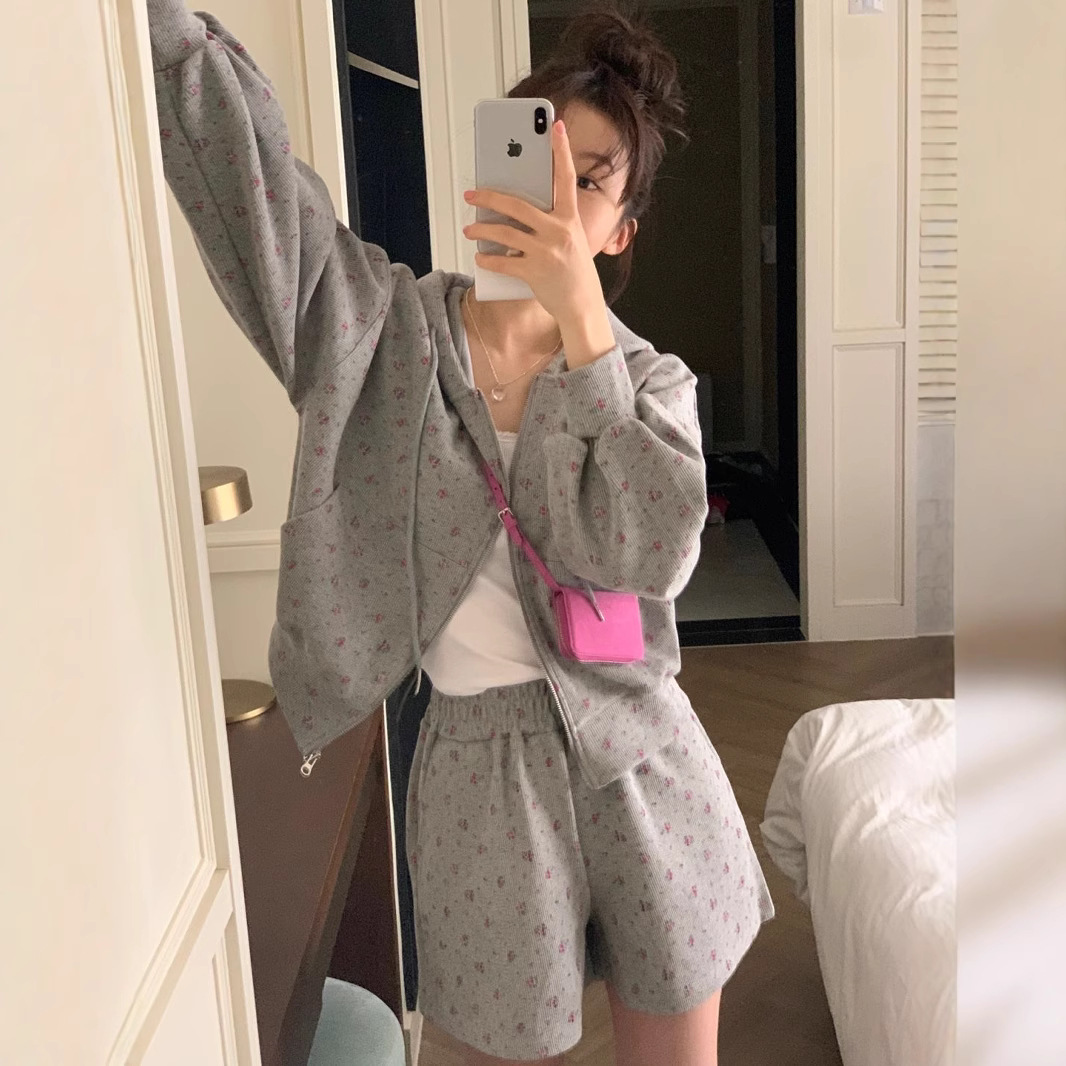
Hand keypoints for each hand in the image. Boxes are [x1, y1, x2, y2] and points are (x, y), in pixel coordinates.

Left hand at [462, 120, 614, 366]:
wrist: (583, 307)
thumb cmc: (575, 273)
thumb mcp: (571, 242)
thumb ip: (552, 224)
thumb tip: (517, 214)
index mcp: (570, 219)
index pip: (566, 178)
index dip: (561, 151)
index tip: (555, 126)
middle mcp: (558, 231)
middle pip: (517, 205)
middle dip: (489, 197)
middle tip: (471, 194)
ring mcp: (546, 252)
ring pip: (504, 233)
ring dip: (481, 230)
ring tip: (470, 230)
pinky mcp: (534, 273)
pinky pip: (502, 262)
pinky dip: (487, 261)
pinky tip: (479, 258)